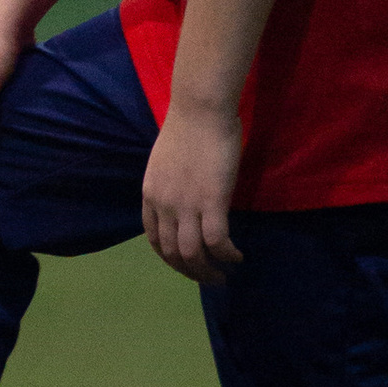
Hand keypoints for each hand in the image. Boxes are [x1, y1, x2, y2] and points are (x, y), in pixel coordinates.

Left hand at [141, 98, 245, 279]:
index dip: (170, 258)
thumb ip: (170, 185)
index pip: (153, 239)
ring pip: (192, 254)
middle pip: (172, 253)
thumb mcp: (165, 162)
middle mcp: (163, 204)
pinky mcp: (211, 201)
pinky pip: (216, 241)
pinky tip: (237, 257)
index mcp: (150, 194)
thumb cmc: (187, 127)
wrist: (200, 108)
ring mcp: (185, 204)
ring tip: (223, 276)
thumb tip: (183, 200)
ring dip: (207, 272)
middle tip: (208, 278)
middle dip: (190, 272)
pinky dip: (227, 255)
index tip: (186, 263)